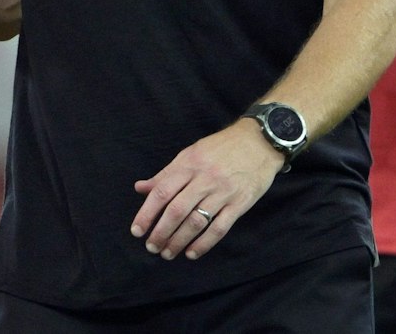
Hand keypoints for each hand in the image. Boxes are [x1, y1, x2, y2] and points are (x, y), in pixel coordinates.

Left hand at [130, 120, 282, 260]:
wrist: (259, 142)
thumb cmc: (221, 148)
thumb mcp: (190, 153)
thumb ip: (166, 173)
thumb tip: (140, 188)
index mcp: (188, 165)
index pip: (161, 192)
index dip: (146, 213)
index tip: (136, 231)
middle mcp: (204, 179)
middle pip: (177, 210)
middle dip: (161, 232)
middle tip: (151, 247)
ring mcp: (222, 193)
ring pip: (196, 221)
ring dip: (179, 240)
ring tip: (168, 253)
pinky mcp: (239, 204)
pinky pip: (219, 228)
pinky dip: (204, 243)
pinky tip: (192, 253)